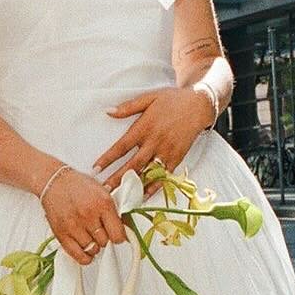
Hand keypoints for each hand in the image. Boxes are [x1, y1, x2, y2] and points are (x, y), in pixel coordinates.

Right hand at [41, 167, 130, 266]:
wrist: (54, 181)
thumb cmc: (78, 186)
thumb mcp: (102, 192)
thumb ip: (113, 211)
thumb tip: (124, 230)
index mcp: (103, 204)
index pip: (118, 234)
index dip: (119, 237)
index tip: (116, 236)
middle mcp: (89, 215)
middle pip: (105, 242)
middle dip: (104, 238)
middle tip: (100, 231)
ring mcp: (74, 225)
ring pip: (92, 249)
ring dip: (94, 246)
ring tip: (91, 237)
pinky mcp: (61, 233)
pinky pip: (78, 255)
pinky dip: (84, 257)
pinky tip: (86, 250)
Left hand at [93, 86, 214, 191]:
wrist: (199, 105)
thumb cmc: (172, 100)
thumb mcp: (149, 98)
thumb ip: (128, 107)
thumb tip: (107, 111)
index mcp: (145, 127)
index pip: (122, 146)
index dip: (108, 158)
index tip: (95, 168)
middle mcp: (154, 142)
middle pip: (133, 164)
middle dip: (117, 178)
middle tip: (103, 190)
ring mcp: (166, 152)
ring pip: (147, 173)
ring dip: (133, 186)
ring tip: (120, 197)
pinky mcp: (177, 158)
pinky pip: (164, 176)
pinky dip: (153, 187)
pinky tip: (143, 196)